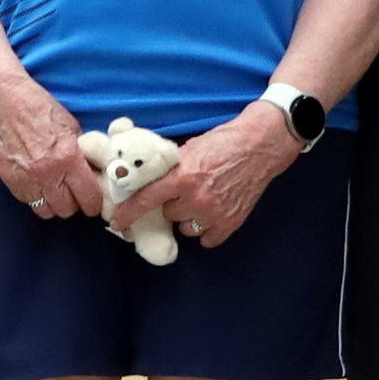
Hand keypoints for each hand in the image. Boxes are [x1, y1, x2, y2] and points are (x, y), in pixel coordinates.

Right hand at [0, 72, 103, 219]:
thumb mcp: (71, 126)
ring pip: (46, 211)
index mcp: (67, 158)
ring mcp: (26, 180)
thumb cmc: (40, 109)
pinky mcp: (10, 181)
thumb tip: (94, 171)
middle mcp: (47, 174)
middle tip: (76, 193)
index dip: (94, 202)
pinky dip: (37, 197)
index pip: (88, 197)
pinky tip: (40, 182)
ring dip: (54, 203)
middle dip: (74, 203)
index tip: (95, 200)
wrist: (6, 102)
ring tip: (57, 189)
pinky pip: (28, 202)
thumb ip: (82, 152)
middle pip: (67, 210)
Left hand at [110, 101, 301, 246]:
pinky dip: (207, 228)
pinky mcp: (230, 224)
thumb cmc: (225, 141)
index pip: (147, 199)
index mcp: (183, 176)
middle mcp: (195, 199)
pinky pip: (206, 238)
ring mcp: (213, 214)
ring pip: (186, 227)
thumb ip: (171, 168)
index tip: (117, 223)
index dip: (129, 213)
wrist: (261, 145)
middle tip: (186, 189)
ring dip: (189, 216)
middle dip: (174, 203)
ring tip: (203, 199)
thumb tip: (149, 181)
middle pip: (169, 213)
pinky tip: (215, 211)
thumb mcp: (191, 148)